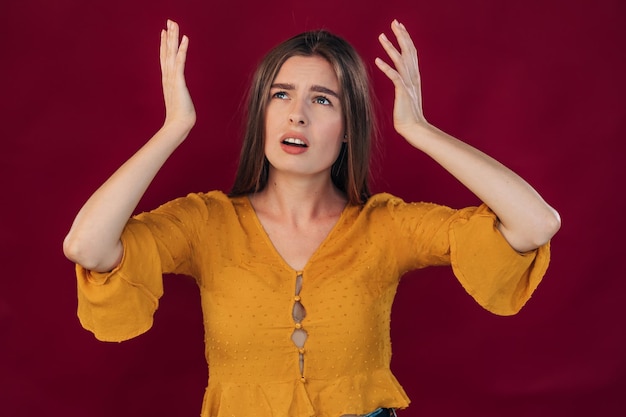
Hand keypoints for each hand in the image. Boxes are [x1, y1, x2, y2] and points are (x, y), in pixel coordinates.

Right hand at [160, 20, 195, 130]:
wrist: (178, 124)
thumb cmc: (180, 116)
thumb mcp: (179, 100)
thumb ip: (178, 94)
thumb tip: (180, 96)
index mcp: (167, 79)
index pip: (165, 58)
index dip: (164, 44)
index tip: (164, 32)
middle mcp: (167, 76)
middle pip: (167, 51)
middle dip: (168, 36)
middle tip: (169, 21)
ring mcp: (172, 77)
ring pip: (171, 53)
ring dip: (173, 38)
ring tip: (173, 24)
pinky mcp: (178, 80)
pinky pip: (180, 61)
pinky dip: (182, 49)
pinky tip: (185, 39)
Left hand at [375, 20, 427, 140]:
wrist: (415, 128)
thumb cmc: (408, 114)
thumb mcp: (407, 94)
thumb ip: (404, 83)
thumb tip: (399, 77)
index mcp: (414, 76)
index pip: (411, 52)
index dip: (406, 38)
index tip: (399, 26)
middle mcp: (413, 77)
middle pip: (408, 51)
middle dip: (401, 35)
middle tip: (394, 22)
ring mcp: (409, 84)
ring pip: (401, 60)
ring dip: (391, 47)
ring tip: (381, 36)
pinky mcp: (403, 92)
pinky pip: (394, 76)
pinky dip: (386, 67)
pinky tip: (378, 60)